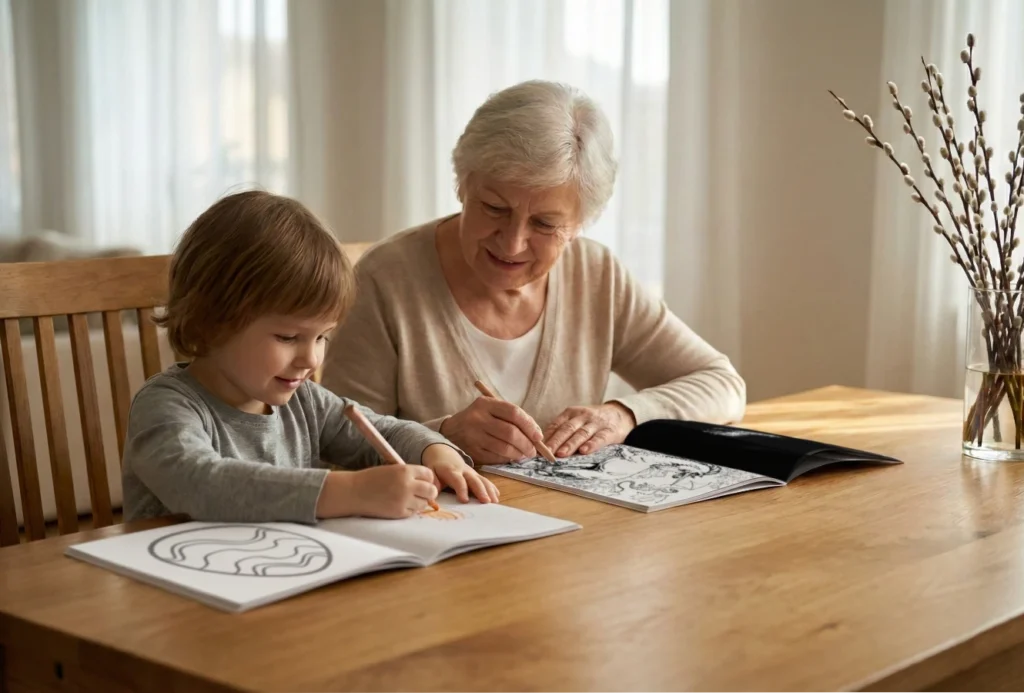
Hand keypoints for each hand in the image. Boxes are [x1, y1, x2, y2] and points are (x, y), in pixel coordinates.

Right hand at [316, 465, 438, 518]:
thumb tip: (428, 484)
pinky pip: (413, 513)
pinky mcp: (398, 513)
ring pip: (423, 504)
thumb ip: (409, 475)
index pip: (429, 474)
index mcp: (405, 470)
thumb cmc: (371, 479)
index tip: (423, 482)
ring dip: (419, 502)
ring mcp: (403, 500)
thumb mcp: (392, 469)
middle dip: (428, 492)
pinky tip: (399, 505)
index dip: (427, 479)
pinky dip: (409, 510)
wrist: (353, 492)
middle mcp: (407, 485)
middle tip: (421, 493)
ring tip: (407, 499)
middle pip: (431, 491)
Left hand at [421, 444, 499, 502]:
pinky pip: (486, 481)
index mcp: (451, 471)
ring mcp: (472, 473)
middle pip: (474, 480)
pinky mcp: (476, 475)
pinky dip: (492, 488)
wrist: (442, 453)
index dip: (462, 489)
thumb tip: (432, 493)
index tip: (465, 500)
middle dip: (481, 491)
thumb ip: (432, 482)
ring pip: (482, 480)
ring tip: (494, 502)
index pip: (458, 480)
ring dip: (489, 491)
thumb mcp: (430, 472)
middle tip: (486, 502)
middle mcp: (464, 471)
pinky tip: (497, 496)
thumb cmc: (436, 467)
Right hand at [440, 396, 545, 464]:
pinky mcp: (472, 451)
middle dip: (526, 444)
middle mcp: (477, 418)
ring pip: (504, 448)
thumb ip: (512, 418)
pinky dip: (507, 459)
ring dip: (518, 454)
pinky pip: (495, 458)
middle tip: (533, 451)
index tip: (538, 436)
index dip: (529, 425)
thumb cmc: (479, 419)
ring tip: (523, 454)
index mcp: (485, 404)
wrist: (450, 431)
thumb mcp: (491, 410)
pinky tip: (510, 457)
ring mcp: (473, 436)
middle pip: (510, 433)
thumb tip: (537, 435)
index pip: (513, 413)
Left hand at [543, 402, 636, 456]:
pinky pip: (600, 438)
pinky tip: (584, 451)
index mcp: (571, 413)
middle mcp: (582, 416)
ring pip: (581, 433)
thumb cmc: (592, 421)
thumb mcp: (577, 420)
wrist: (620, 414)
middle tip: (546, 453)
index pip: (557, 425)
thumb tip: (543, 447)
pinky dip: (592, 444)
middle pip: (567, 429)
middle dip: (556, 441)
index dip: (547, 437)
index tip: (538, 448)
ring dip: (570, 444)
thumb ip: (562, 430)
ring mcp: (596, 423)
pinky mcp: (609, 431)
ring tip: (561, 454)